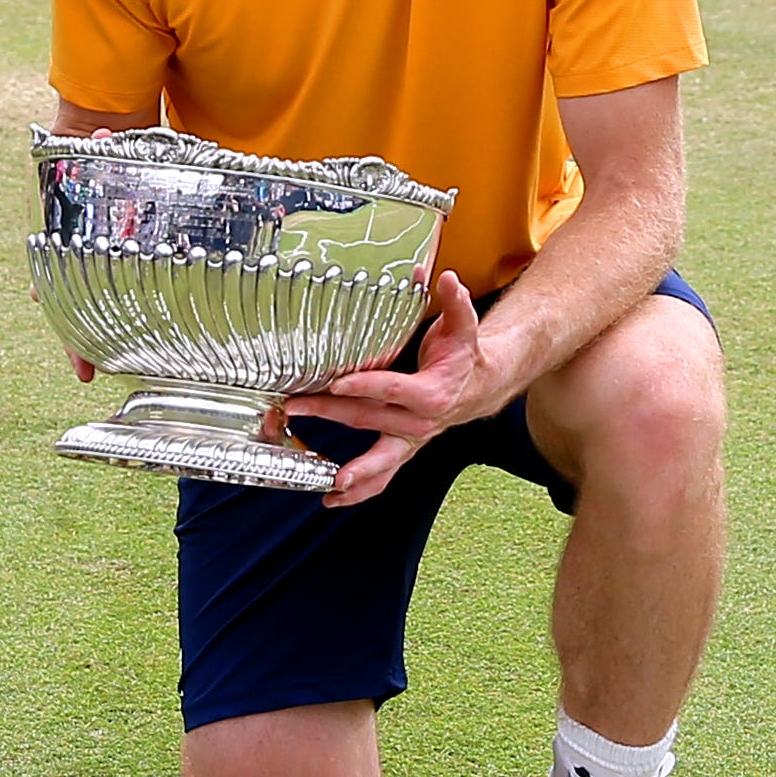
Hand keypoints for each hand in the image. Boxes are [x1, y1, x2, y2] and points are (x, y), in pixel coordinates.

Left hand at [282, 272, 497, 507]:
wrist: (479, 387)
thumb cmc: (463, 356)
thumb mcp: (463, 327)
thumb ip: (455, 303)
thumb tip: (445, 278)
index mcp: (430, 393)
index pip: (391, 389)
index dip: (364, 384)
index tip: (337, 381)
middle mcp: (419, 422)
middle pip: (368, 418)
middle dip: (329, 412)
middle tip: (296, 407)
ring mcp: (409, 439)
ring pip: (378, 460)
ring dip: (352, 473)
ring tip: (328, 484)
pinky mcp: (402, 449)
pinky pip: (382, 476)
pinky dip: (359, 491)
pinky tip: (333, 498)